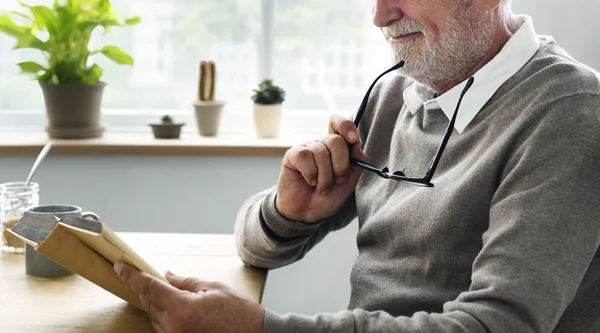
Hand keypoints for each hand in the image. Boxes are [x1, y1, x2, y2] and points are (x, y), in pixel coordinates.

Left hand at [114, 261, 264, 332]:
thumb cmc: (240, 314)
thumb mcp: (214, 289)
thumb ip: (186, 282)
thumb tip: (168, 276)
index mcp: (181, 309)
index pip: (149, 287)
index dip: (132, 275)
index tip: (120, 266)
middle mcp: (173, 327)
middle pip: (150, 302)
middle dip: (148, 287)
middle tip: (149, 275)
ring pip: (155, 315)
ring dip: (158, 302)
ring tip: (175, 294)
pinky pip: (164, 327)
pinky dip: (165, 315)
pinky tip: (178, 308)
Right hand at [275, 114, 366, 222]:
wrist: (307, 213)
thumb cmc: (326, 197)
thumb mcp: (348, 182)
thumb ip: (356, 163)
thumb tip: (357, 144)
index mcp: (336, 147)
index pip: (339, 123)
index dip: (346, 126)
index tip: (353, 140)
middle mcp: (321, 144)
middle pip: (336, 141)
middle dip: (340, 166)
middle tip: (337, 181)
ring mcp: (306, 148)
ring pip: (321, 152)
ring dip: (325, 176)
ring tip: (321, 187)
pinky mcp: (292, 155)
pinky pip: (305, 156)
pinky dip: (311, 174)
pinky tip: (310, 181)